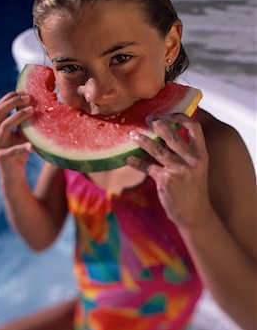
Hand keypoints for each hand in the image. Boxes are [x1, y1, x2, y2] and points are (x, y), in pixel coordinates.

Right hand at [0, 91, 34, 183]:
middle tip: (29, 98)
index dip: (11, 96)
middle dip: (13, 102)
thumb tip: (42, 105)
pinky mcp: (3, 157)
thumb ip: (27, 122)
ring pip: (4, 126)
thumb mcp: (23, 134)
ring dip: (18, 116)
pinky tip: (33, 145)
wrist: (13, 176)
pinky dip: (24, 147)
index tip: (25, 91)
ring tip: (32, 110)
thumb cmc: (20, 152)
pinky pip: (14, 150)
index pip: (0, 105)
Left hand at [127, 114, 212, 229]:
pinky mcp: (166, 181)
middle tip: (148, 119)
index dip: (181, 117)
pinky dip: (136, 162)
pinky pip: (147, 167)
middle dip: (158, 125)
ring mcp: (178, 170)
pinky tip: (128, 159)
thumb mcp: (197, 168)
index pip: (194, 128)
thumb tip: (166, 132)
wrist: (195, 214)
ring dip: (142, 140)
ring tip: (132, 134)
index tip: (169, 114)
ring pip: (157, 149)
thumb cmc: (193, 188)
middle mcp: (192, 160)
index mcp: (201, 154)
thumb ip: (187, 151)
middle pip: (172, 136)